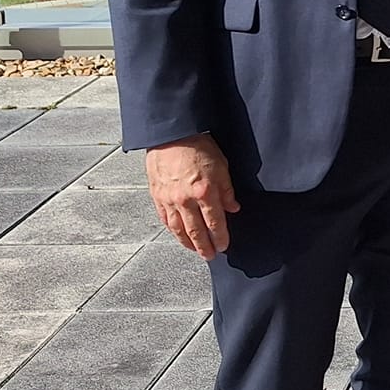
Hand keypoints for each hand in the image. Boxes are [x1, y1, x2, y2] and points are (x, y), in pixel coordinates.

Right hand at [146, 133, 237, 258]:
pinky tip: (177, 235)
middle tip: (210, 256)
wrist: (171, 134)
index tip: (224, 246)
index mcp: (205, 192)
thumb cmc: (198, 145)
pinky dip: (172, 230)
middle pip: (196, 231)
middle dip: (204, 246)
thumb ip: (227, 190)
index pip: (215, 223)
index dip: (220, 237)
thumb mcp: (222, 165)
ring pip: (178, 229)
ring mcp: (169, 199)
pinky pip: (164, 219)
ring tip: (194, 250)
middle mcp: (185, 200)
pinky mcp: (157, 195)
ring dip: (187, 243)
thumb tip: (233, 208)